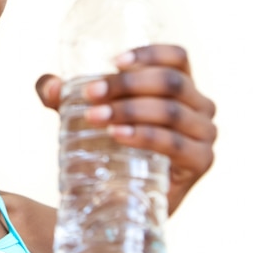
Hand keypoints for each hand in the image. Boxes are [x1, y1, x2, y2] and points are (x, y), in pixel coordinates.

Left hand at [36, 44, 215, 214]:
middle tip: (91, 94)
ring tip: (96, 117)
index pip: (176, 57)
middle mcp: (199, 106)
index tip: (113, 61)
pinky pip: (175, 142)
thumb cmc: (108, 147)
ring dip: (131, 109)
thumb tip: (49, 86)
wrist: (120, 199)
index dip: (150, 53)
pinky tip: (118, 134)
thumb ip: (61, 99)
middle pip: (170, 82)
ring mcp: (203, 134)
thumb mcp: (83, 118)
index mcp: (179, 86)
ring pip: (172, 110)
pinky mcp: (200, 162)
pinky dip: (145, 135)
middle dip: (126, 84)